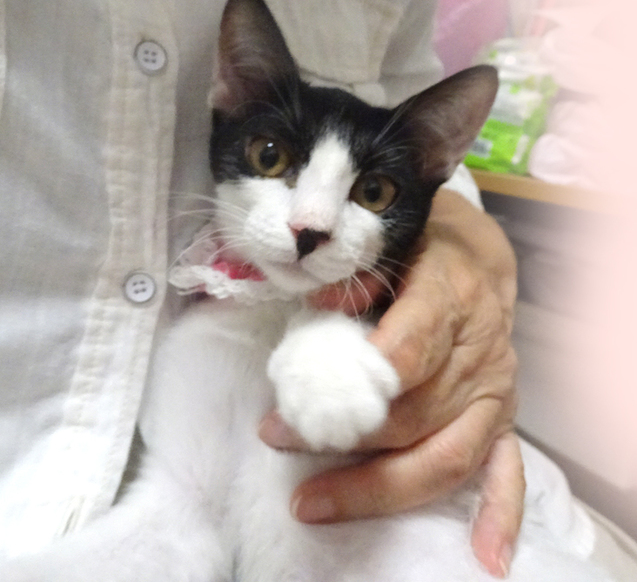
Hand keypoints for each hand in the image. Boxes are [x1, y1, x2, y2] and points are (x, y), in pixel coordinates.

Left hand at [259, 188, 522, 577]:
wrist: (479, 256)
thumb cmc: (424, 243)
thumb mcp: (388, 238)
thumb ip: (355, 274)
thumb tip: (312, 311)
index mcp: (450, 295)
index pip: (406, 352)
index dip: (350, 385)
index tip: (291, 407)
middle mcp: (479, 350)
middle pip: (416, 415)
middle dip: (343, 439)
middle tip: (279, 441)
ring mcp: (495, 390)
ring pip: (446, 453)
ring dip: (379, 486)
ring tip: (314, 503)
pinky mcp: (501, 415)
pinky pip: (505, 467)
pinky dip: (499, 513)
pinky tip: (485, 555)